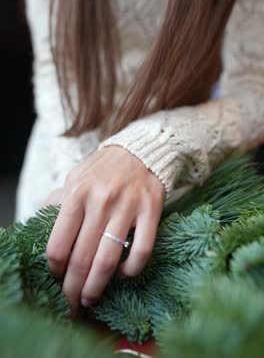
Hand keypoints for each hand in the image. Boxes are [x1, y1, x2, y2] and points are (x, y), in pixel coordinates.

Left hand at [44, 146, 164, 315]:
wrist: (140, 150)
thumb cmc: (103, 170)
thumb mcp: (75, 179)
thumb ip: (59, 204)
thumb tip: (43, 229)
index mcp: (77, 194)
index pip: (58, 245)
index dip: (55, 270)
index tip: (57, 279)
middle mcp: (100, 201)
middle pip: (81, 258)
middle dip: (73, 288)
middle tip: (72, 303)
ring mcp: (127, 206)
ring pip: (108, 260)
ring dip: (97, 286)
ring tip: (91, 299)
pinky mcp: (151, 211)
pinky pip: (141, 250)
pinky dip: (131, 269)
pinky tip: (123, 274)